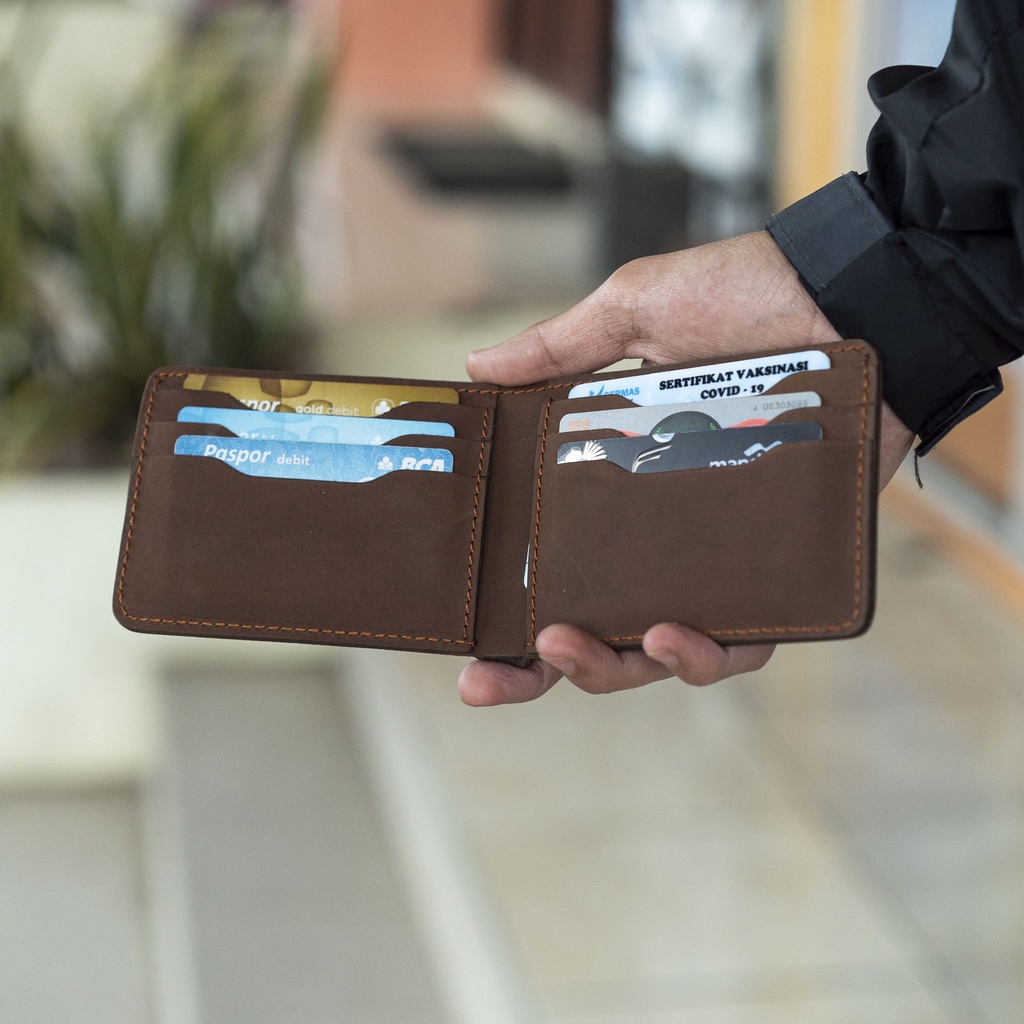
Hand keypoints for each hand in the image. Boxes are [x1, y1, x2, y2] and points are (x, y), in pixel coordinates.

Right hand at [458, 232, 913, 705]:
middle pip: (593, 627)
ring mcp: (715, 557)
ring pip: (658, 649)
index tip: (467, 653)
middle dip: (539, 667)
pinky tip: (674, 636)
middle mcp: (657, 534)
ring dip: (611, 665)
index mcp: (609, 484)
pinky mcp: (777, 567)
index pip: (549, 568)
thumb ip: (556, 348)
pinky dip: (711, 654)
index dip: (505, 621)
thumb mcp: (634, 310)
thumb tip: (477, 368)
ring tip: (571, 645)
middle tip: (492, 678)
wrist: (849, 292)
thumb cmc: (745, 298)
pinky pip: (746, 638)